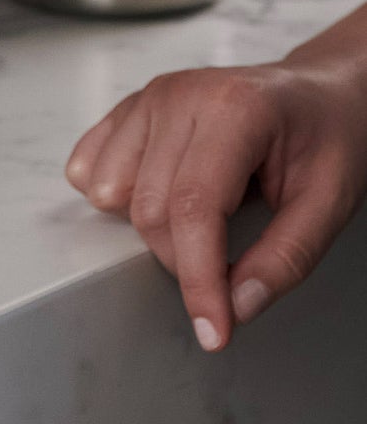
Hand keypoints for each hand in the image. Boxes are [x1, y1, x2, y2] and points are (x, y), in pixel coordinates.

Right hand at [65, 58, 366, 351]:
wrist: (319, 92)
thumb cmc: (329, 138)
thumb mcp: (330, 203)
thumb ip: (285, 259)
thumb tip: (237, 306)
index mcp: (234, 111)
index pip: (194, 208)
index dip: (199, 278)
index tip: (212, 331)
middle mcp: (178, 96)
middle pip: (149, 207)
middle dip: (183, 261)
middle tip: (229, 273)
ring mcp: (149, 96)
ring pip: (114, 191)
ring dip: (150, 230)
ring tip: (203, 224)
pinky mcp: (132, 105)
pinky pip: (93, 161)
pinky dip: (111, 196)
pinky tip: (148, 199)